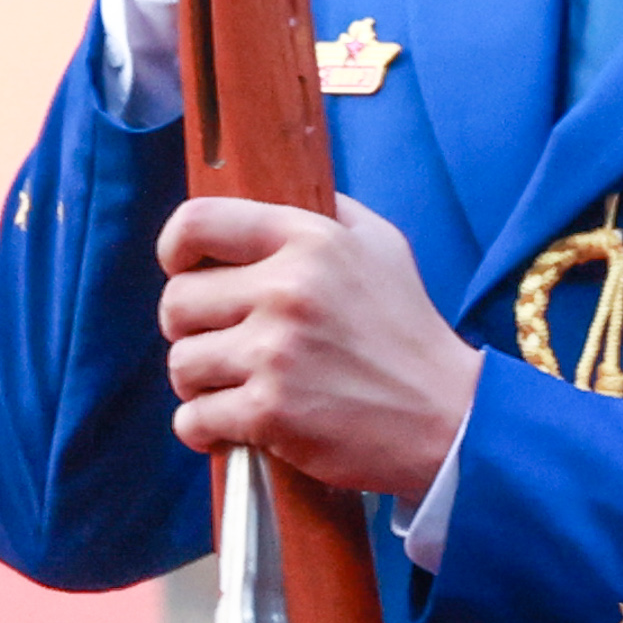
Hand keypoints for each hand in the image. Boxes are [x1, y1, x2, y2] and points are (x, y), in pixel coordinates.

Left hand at [157, 194, 483, 499]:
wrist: (448, 416)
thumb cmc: (408, 330)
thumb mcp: (383, 245)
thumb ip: (328, 212)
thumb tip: (272, 193)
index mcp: (310, 239)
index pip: (198, 223)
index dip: (174, 249)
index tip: (183, 270)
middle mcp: (287, 289)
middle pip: (177, 302)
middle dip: (191, 328)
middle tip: (225, 345)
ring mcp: (276, 353)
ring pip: (181, 364)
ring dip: (200, 383)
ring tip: (237, 387)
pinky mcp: (270, 412)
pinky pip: (193, 419)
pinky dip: (206, 429)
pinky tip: (239, 426)